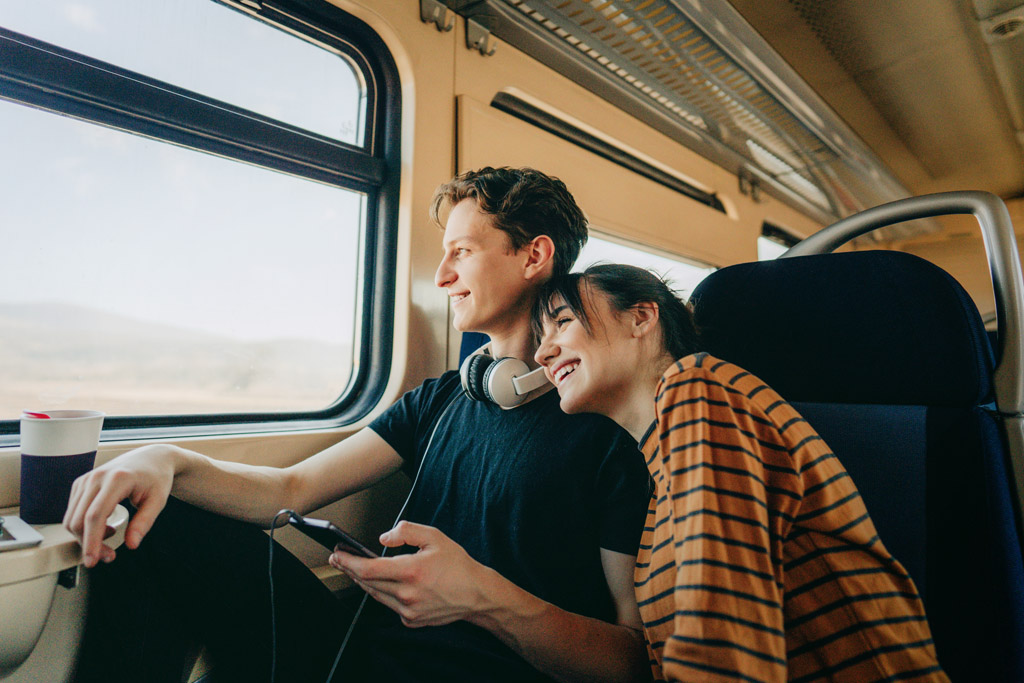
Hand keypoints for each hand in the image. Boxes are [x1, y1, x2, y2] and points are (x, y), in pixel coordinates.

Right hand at [63, 444, 177, 567]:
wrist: (151, 458)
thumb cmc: (156, 478)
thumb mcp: (158, 501)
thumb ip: (144, 522)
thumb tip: (131, 545)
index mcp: (117, 479)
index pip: (95, 515)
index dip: (91, 541)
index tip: (93, 561)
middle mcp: (96, 477)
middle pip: (79, 520)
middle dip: (89, 544)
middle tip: (109, 556)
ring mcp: (85, 479)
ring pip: (72, 518)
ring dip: (85, 537)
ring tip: (111, 537)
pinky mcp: (81, 484)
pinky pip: (73, 512)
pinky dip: (84, 526)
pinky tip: (105, 526)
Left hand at [329, 521, 495, 627]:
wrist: (476, 594)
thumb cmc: (457, 565)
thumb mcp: (435, 537)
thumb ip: (406, 531)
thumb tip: (383, 538)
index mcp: (411, 571)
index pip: (368, 569)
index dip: (348, 561)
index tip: (337, 554)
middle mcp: (407, 594)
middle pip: (367, 582)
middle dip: (349, 569)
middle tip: (339, 558)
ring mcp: (408, 610)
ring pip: (375, 594)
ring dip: (362, 581)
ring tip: (354, 568)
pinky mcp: (411, 620)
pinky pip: (389, 605)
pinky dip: (383, 593)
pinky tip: (384, 583)